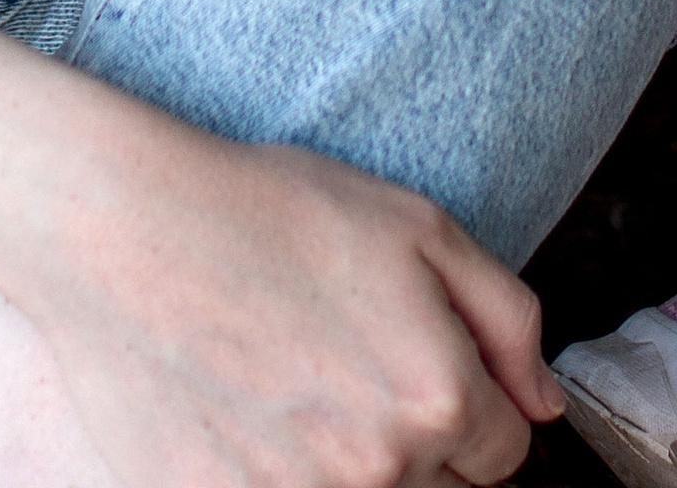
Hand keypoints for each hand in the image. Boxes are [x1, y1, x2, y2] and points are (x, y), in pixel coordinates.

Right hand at [24, 127, 558, 487]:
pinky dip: (277, 475)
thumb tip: (545, 408)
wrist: (130, 232)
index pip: (502, 456)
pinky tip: (250, 421)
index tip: (419, 365)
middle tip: (352, 368)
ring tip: (299, 390)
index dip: (470, 407)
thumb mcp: (421, 228)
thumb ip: (508, 322)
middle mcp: (375, 471)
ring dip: (352, 466)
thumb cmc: (273, 214)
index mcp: (435, 399)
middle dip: (416, 441)